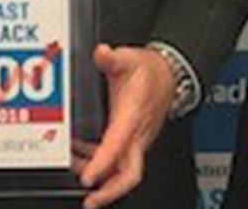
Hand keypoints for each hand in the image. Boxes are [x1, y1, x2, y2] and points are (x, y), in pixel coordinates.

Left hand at [78, 44, 176, 208]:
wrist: (170, 74)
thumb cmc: (150, 71)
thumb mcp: (129, 58)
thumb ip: (113, 59)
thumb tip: (102, 53)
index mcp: (133, 117)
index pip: (118, 147)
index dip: (102, 165)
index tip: (87, 179)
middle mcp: (137, 135)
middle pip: (129, 174)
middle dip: (110, 191)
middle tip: (89, 200)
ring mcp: (137, 140)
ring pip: (123, 170)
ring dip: (101, 177)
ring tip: (77, 172)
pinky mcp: (134, 140)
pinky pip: (119, 160)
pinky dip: (100, 163)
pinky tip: (82, 156)